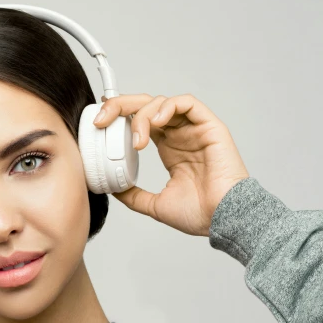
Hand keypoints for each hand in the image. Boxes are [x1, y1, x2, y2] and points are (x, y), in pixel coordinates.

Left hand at [93, 93, 249, 236]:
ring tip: (137, 140)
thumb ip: (134, 195)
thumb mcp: (155, 205)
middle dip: (121, 107)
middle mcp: (180, 135)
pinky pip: (187, 103)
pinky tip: (157, 122)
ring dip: (143, 114)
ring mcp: (194, 129)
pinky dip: (168, 106)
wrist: (223, 219)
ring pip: (162, 102)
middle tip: (103, 119)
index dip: (118, 117)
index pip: (139, 121)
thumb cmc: (200, 214)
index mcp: (168, 148)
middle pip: (146, 106)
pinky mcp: (209, 126)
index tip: (99, 125)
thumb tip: (113, 189)